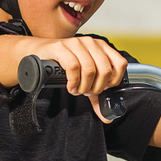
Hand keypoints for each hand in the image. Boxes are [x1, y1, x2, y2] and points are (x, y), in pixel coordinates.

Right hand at [0, 34, 127, 121]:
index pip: (120, 64)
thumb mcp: (84, 79)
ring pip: (90, 69)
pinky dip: (73, 81)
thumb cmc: (64, 66)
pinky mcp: (61, 47)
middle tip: (86, 92)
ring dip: (83, 86)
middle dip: (96, 87)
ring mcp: (76, 43)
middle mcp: (91, 43)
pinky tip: (70, 86)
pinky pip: (73, 67)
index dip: (114, 80)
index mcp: (101, 47)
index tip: (102, 89)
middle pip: (105, 70)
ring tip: (77, 90)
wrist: (40, 54)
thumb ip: (96, 96)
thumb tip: (108, 117)